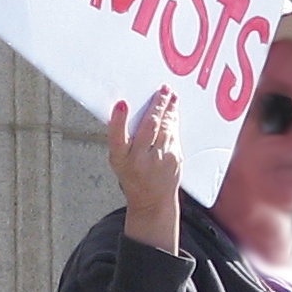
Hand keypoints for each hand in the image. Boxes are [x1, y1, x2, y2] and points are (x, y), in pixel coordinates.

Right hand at [107, 91, 181, 251]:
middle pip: (148, 128)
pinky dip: (173, 120)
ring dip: (168, 109)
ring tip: (169, 94)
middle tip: (161, 90)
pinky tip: (172, 110)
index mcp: (121, 160)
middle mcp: (140, 160)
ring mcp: (160, 161)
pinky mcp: (175, 159)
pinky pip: (174, 134)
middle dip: (155, 106)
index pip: (117, 138)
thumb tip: (125, 109)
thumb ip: (122, 138)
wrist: (152, 201)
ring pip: (165, 128)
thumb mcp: (119, 160)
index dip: (118, 121)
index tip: (121, 104)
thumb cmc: (131, 175)